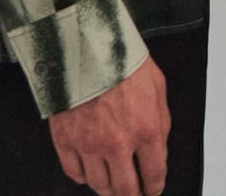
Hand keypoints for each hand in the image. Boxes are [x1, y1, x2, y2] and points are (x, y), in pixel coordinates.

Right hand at [49, 57, 168, 195]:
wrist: (88, 45)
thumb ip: (160, 123)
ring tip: (112, 184)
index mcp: (146, 130)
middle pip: (125, 189)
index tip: (152, 189)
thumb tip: (158, 149)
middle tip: (133, 193)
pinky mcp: (65, 140)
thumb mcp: (157, 88)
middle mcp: (118, 143)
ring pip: (99, 185)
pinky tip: (90, 170)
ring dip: (108, 188)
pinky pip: (75, 173)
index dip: (154, 188)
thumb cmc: (123, 61)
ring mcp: (89, 145)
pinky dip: (84, 176)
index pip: (154, 175)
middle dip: (132, 195)